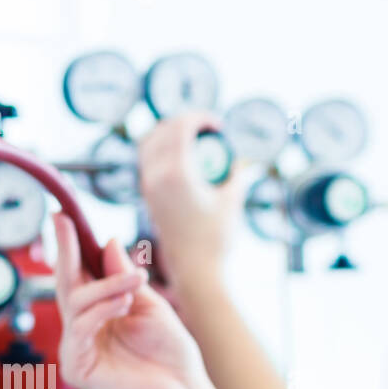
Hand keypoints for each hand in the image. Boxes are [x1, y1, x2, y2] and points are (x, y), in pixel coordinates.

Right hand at [53, 213, 223, 388]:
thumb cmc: (172, 355)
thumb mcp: (150, 305)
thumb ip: (125, 277)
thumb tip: (107, 242)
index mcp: (101, 313)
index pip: (79, 275)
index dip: (70, 247)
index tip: (63, 218)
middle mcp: (85, 329)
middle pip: (66, 284)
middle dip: (67, 252)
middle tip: (65, 224)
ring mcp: (78, 348)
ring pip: (75, 303)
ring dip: (106, 287)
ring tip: (135, 284)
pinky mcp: (77, 367)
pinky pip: (79, 328)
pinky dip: (102, 311)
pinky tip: (123, 305)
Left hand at [138, 111, 246, 290]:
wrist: (195, 270)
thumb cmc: (216, 239)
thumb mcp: (232, 202)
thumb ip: (236, 176)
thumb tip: (240, 161)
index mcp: (176, 173)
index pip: (180, 128)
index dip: (199, 118)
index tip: (218, 125)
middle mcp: (156, 175)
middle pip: (162, 130)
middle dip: (183, 122)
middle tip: (206, 128)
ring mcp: (148, 185)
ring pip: (149, 143)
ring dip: (169, 134)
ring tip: (192, 140)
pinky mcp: (147, 195)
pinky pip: (148, 160)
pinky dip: (162, 150)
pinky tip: (182, 158)